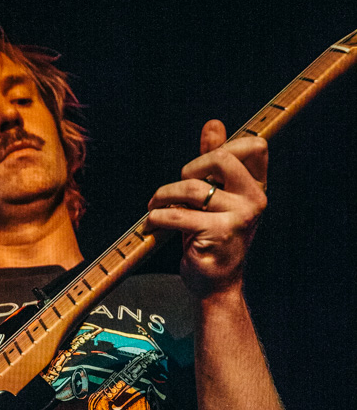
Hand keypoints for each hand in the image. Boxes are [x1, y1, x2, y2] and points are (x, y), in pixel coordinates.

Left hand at [146, 120, 267, 296]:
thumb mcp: (215, 198)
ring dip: (164, 195)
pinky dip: (158, 217)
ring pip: (193, 188)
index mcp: (256, 188)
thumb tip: (213, 124)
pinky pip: (178, 214)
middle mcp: (254, 200)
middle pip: (221, 157)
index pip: (255, 145)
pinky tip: (152, 224)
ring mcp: (239, 217)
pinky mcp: (218, 234)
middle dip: (190, 167)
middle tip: (176, 187)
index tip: (199, 164)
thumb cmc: (212, 239)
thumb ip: (214, 162)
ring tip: (155, 206)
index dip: (224, 144)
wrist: (216, 285)